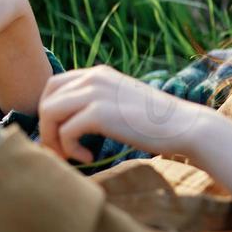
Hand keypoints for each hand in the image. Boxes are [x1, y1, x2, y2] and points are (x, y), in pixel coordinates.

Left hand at [35, 64, 213, 163]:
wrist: (185, 126)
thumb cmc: (157, 123)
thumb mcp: (122, 102)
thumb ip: (98, 103)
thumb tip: (70, 122)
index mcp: (98, 73)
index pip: (54, 86)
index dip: (49, 113)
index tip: (59, 137)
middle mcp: (93, 77)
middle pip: (46, 99)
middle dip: (46, 128)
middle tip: (60, 151)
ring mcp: (95, 93)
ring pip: (49, 113)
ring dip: (53, 139)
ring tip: (71, 156)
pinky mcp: (100, 113)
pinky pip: (65, 131)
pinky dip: (70, 149)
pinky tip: (89, 157)